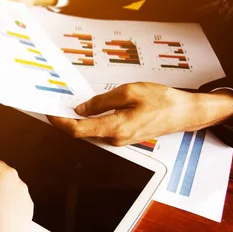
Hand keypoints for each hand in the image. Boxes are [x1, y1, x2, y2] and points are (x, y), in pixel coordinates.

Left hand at [48, 83, 232, 145]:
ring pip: (91, 130)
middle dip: (65, 120)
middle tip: (51, 105)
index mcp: (115, 128)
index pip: (78, 130)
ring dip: (77, 120)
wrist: (185, 112)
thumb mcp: (129, 92)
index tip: (47, 113)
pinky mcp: (124, 136)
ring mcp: (120, 139)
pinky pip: (101, 129)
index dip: (59, 123)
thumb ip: (102, 101)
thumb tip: (80, 109)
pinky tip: (86, 109)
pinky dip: (91, 120)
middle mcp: (115, 138)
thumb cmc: (162, 100)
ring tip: (65, 105)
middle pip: (82, 132)